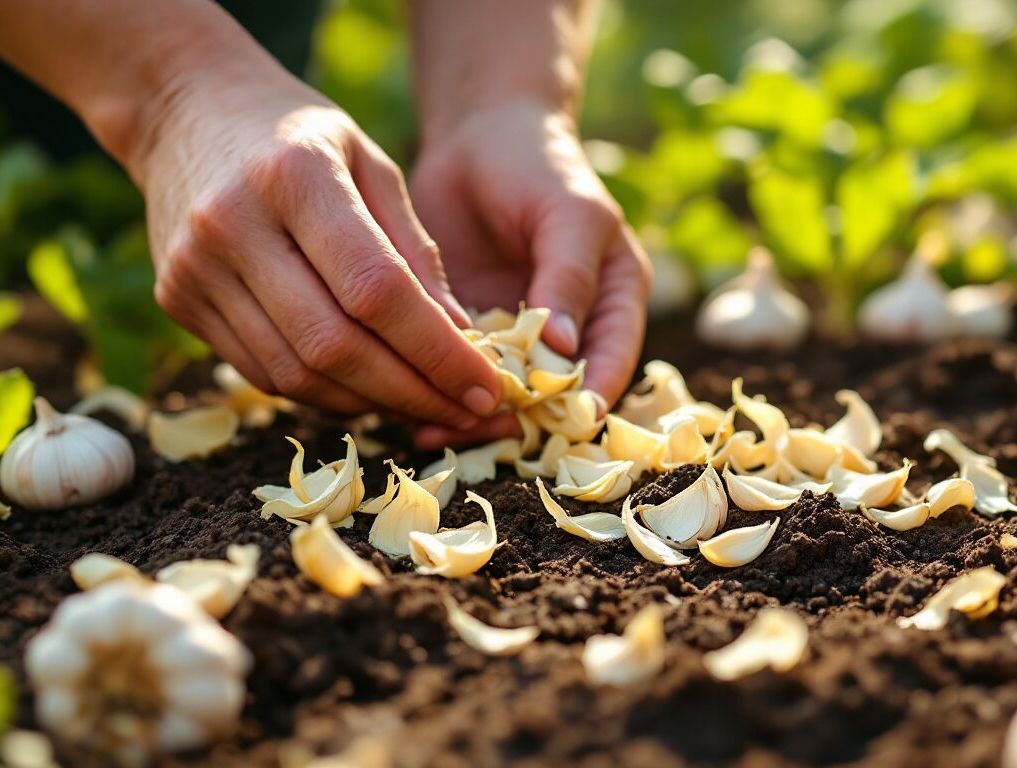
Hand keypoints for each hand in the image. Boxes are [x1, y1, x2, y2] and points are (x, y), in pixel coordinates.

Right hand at [134, 70, 501, 428]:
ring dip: (371, 404)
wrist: (182, 108)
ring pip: (296, 374)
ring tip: (426, 406)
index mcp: (294, 175)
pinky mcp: (176, 300)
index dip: (436, 351)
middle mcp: (233, 224)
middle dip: (412, 392)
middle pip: (334, 345)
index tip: (486, 386)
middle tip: (466, 413)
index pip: (376, 290)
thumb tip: (459, 338)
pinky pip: (263, 372)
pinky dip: (324, 393)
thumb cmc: (297, 133)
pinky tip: (370, 391)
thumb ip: (415, 250)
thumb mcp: (371, 163)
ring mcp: (194, 268)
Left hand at [409, 101, 650, 446]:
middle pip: (554, 395)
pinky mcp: (468, 330)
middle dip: (517, 418)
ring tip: (428, 427)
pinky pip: (456, 371)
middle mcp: (571, 330)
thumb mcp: (568, 214)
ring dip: (468, 415)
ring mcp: (518, 335)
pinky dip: (433, 389)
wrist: (478, 135)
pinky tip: (402, 402)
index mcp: (614, 302)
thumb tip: (566, 352)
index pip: (611, 365)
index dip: (589, 398)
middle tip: (477, 428)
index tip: (560, 421)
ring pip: (500, 393)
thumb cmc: (539, 165)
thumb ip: (570, 278)